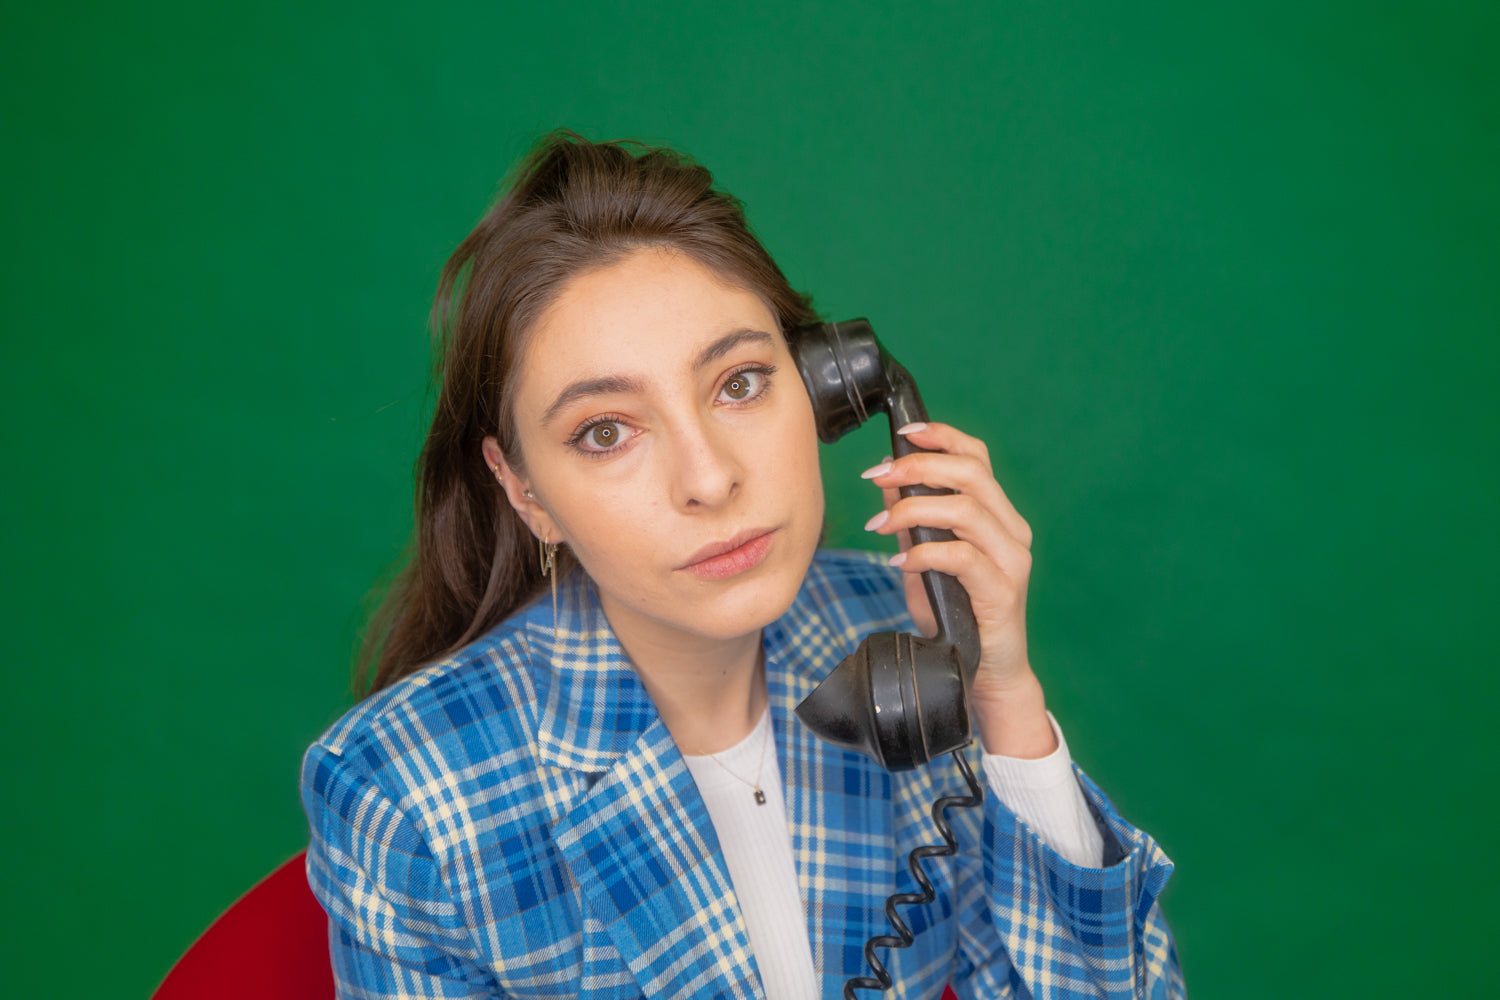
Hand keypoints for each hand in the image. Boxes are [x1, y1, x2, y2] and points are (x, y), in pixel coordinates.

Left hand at [861, 421, 1055, 757]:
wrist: (984, 675)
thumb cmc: (955, 614)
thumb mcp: (924, 560)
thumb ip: (912, 522)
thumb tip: (886, 479)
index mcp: (997, 516)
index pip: (977, 458)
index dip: (942, 436)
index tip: (902, 433)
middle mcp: (1012, 531)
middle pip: (972, 474)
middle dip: (919, 467)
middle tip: (877, 476)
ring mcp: (1012, 561)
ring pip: (967, 510)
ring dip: (914, 510)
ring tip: (880, 524)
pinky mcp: (1003, 592)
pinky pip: (964, 557)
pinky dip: (926, 553)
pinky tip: (900, 562)